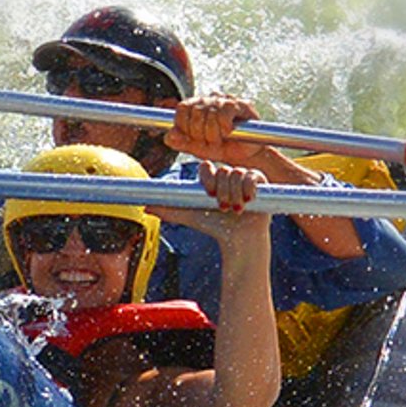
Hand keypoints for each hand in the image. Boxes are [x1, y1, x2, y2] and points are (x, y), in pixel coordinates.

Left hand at [149, 161, 269, 245]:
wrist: (238, 240)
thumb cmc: (214, 227)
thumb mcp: (190, 216)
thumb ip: (170, 210)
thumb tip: (146, 207)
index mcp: (211, 178)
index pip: (206, 166)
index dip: (207, 178)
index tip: (208, 195)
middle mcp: (227, 175)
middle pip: (222, 170)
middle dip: (222, 191)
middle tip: (223, 208)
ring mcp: (243, 177)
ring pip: (236, 173)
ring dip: (234, 194)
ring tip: (235, 210)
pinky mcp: (259, 182)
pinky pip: (252, 175)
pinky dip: (248, 188)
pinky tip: (248, 201)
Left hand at [163, 94, 263, 165]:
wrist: (245, 156)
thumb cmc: (222, 148)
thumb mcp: (197, 148)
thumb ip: (181, 142)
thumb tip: (168, 136)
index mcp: (197, 105)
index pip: (182, 108)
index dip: (184, 126)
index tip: (193, 139)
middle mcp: (210, 98)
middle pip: (195, 112)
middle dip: (200, 134)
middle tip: (209, 142)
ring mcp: (226, 100)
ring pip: (210, 113)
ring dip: (213, 134)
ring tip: (219, 140)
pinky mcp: (241, 104)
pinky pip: (225, 113)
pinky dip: (224, 127)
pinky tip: (229, 133)